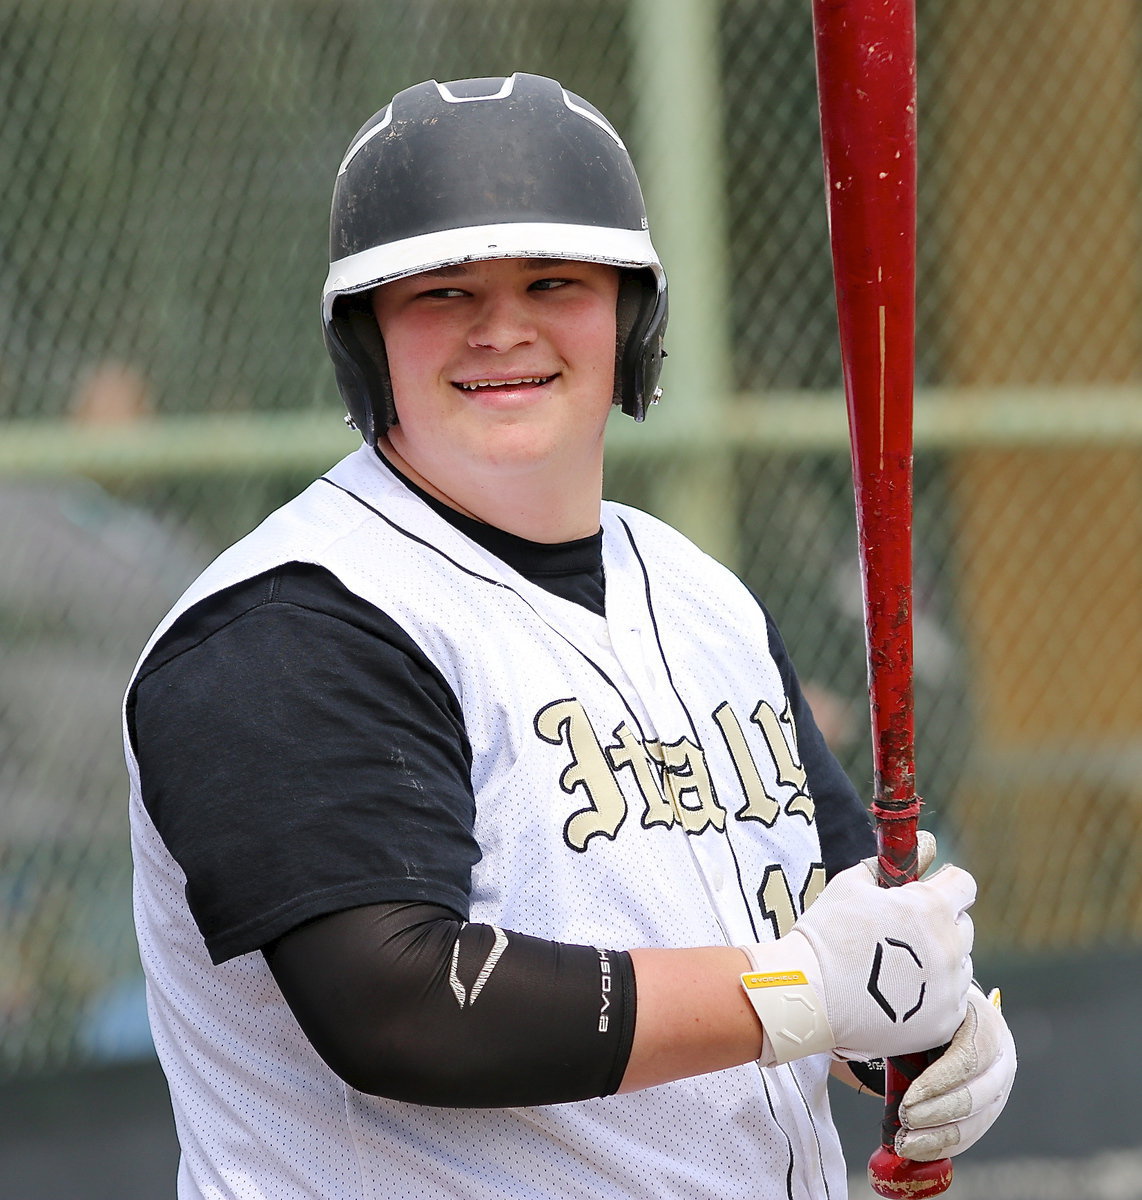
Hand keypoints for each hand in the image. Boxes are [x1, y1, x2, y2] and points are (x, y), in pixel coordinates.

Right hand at [740, 837, 974, 1065]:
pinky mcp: (945, 1022)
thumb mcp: (850, 884)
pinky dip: (936, 995)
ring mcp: (950, 988)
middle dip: (941, 923)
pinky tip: (903, 992)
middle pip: (963, 926)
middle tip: (906, 931)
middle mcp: (950, 947)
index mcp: (930, 908)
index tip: (929, 891)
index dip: (946, 884)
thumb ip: (884, 867)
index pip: (963, 885)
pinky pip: (953, 1000)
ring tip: (900, 967)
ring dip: (941, 960)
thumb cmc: (828, 934)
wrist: (812, 995)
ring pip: (960, 965)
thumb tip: (907, 853)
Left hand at [895, 983, 1016, 1160]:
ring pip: (974, 1122)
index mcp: (986, 1024)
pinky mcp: (988, 1111)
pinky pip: (970, 1135)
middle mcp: (999, 1059)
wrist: (954, 1015)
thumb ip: (900, 1013)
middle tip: (904, 1118)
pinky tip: (916, 1149)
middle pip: (976, 1096)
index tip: (909, 1097)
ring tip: (905, 1142)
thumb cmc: (930, 1007)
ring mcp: (997, 1088)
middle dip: (936, 1112)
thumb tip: (853, 1028)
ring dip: (937, 1136)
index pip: (969, 1058)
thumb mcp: (923, 1001)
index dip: (941, 1081)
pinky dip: (941, 1146)